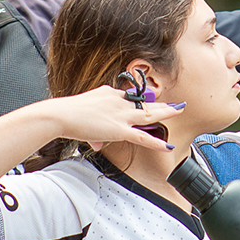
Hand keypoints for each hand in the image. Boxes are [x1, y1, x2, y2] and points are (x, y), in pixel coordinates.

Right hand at [47, 86, 184, 151]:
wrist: (61, 115)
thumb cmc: (67, 114)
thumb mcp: (83, 115)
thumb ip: (94, 131)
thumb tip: (97, 143)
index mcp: (110, 94)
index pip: (129, 98)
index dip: (140, 103)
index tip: (149, 103)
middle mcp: (119, 101)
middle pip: (145, 102)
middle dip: (161, 104)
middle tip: (175, 104)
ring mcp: (121, 115)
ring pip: (149, 114)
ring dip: (166, 113)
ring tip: (179, 112)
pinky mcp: (119, 129)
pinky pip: (142, 137)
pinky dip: (156, 142)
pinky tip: (167, 145)